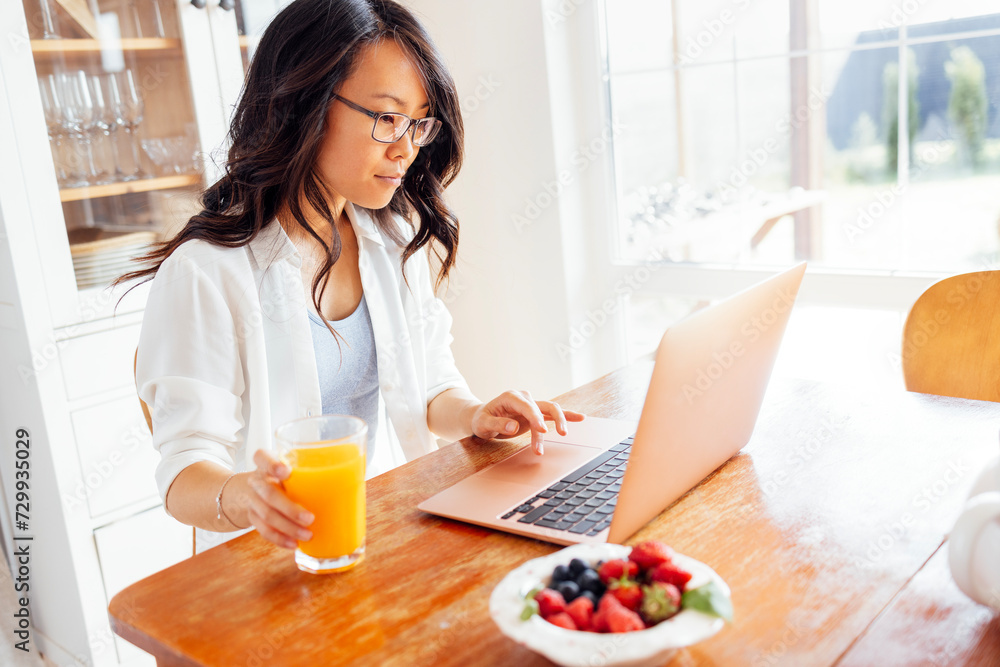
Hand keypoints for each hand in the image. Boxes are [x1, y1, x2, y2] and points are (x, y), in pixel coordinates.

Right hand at [245, 449, 313, 548]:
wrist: (253, 490)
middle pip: (269, 493)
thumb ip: (310, 469)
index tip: (286, 472)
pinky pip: (264, 530)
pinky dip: (280, 538)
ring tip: (307, 534)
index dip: (272, 464)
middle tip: (310, 518)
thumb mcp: (290, 467)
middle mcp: (256, 480)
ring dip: (288, 527)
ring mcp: (252, 500)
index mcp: (265, 462)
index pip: (262, 457)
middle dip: (290, 509)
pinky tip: (294, 543)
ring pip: (267, 515)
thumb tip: (353, 474)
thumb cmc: (282, 477)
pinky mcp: (252, 517)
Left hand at [471, 390, 585, 454]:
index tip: (542, 431)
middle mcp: (524, 398)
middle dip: (554, 420)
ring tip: (565, 434)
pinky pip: (552, 414)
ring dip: (560, 421)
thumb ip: (497, 424)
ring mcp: (531, 405)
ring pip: (551, 410)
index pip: (527, 406)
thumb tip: (514, 426)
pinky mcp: (535, 414)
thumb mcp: (483, 423)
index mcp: (510, 397)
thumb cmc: (481, 420)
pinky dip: (566, 416)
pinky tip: (580, 418)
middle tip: (561, 434)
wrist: (482, 418)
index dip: (536, 418)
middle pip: (545, 406)